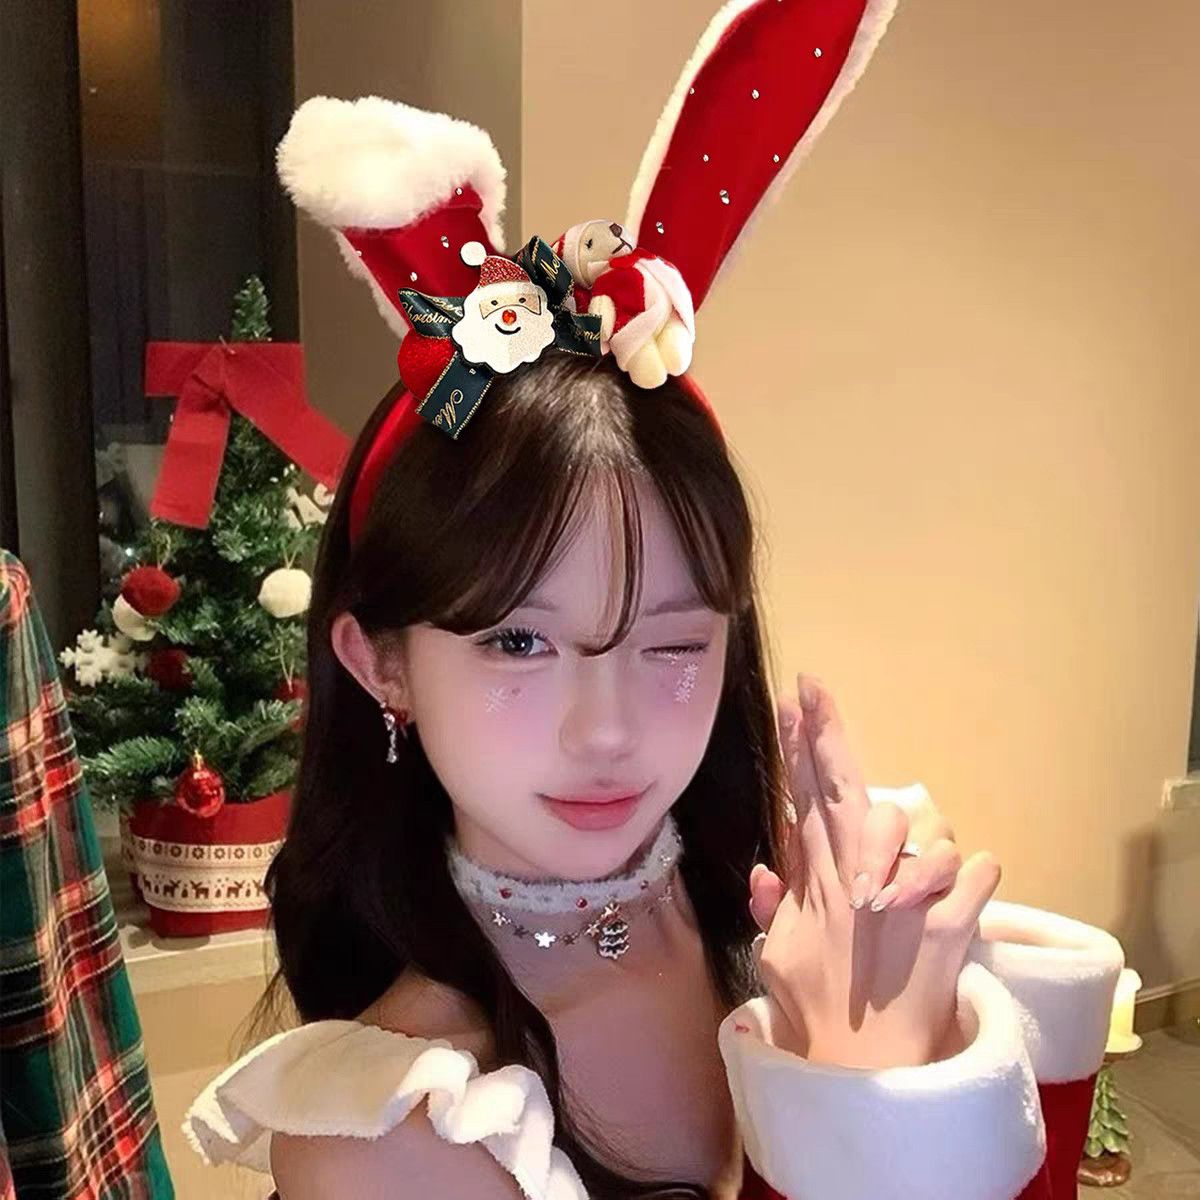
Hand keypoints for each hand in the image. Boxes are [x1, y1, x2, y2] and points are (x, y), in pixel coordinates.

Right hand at [748, 674, 1000, 1068]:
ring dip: (925, 839)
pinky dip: (980, 876)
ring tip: (920, 862)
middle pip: (847, 792)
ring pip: (927, 829)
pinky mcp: (951, 930)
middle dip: (829, 736)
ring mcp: (908, 902)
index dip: (799, 747)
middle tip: (815, 691)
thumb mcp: (776, 957)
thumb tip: (765, 869)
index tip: (794, 700)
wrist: (865, 1072)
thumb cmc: (818, 1013)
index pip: (805, 799)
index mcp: (819, 883)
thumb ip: (773, 907)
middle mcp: (860, 881)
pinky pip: (981, 876)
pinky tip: (971, 884)